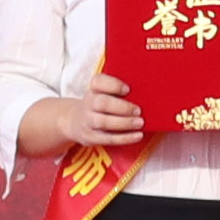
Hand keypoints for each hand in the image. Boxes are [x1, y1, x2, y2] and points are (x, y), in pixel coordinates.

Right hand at [31, 67, 148, 152]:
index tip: (128, 89)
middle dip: (122, 107)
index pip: (98, 81)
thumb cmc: (98, 105)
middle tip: (138, 110)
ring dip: (124, 123)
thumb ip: (117, 91)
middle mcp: (88, 103)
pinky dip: (125, 138)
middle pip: (101, 103)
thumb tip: (146, 93)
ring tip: (140, 122)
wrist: (74, 122)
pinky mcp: (91, 137)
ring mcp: (88, 121)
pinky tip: (138, 136)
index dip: (113, 84)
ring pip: (103, 122)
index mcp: (93, 89)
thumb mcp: (102, 94)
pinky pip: (108, 138)